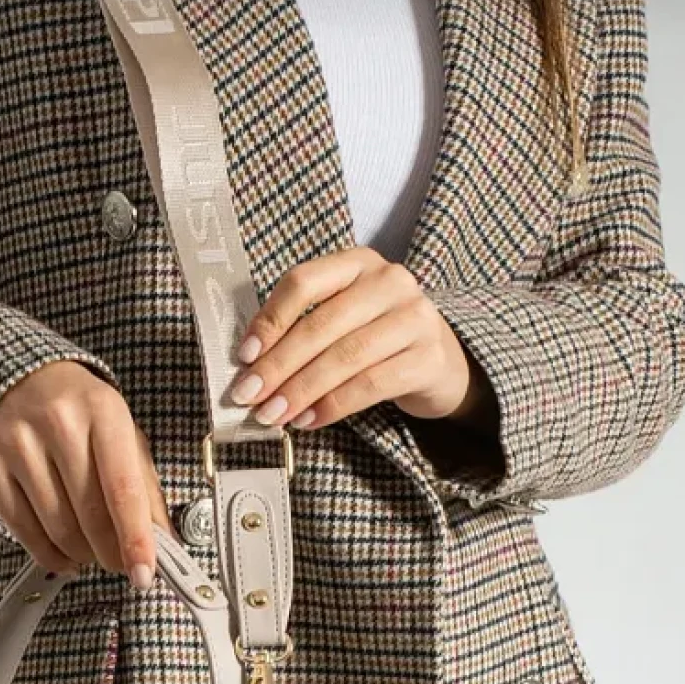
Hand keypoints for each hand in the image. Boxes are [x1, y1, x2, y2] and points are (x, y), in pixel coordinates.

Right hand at [0, 361, 173, 589]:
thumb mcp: (122, 433)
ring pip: (58, 529)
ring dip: (82, 554)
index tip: (145, 573)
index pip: (122, 488)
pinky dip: (50, 555)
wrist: (17, 379)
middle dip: (111, 553)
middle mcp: (57, 422)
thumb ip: (144, 487)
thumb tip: (161, 540)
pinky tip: (65, 553)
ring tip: (92, 551)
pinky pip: (24, 532)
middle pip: (89, 516)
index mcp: (102, 411)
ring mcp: (16, 444)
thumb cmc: (79, 411)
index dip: (135, 538)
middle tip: (121, 564)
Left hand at [227, 246, 497, 434]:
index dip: (270, 320)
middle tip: (248, 397)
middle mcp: (389, 281)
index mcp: (358, 263)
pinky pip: (371, 384)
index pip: (304, 282)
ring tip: (273, 415)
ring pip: (345, 356)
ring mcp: (414, 317)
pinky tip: (308, 421)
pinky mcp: (428, 358)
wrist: (440, 361)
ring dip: (301, 391)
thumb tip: (250, 367)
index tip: (244, 356)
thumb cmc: (377, 339)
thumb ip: (302, 329)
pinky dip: (333, 406)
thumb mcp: (342, 319)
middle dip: (278, 366)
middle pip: (321, 324)